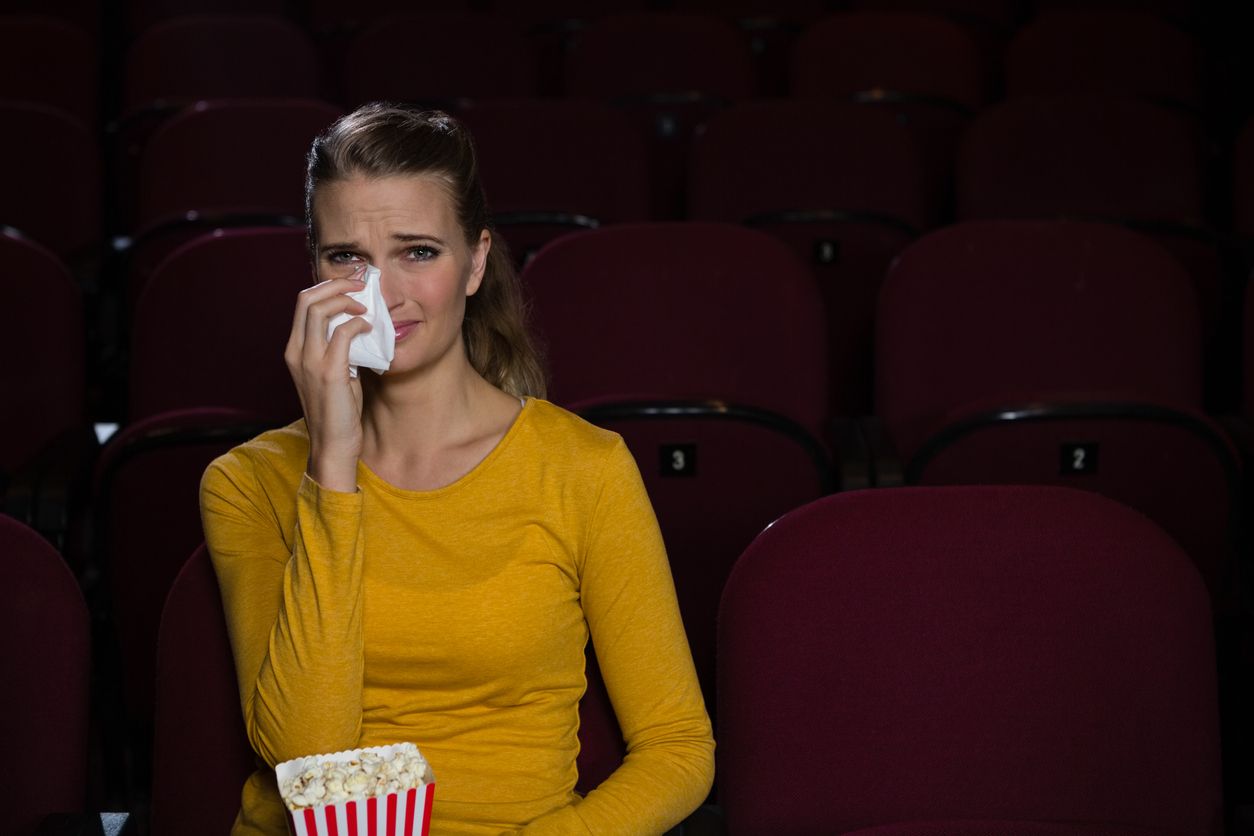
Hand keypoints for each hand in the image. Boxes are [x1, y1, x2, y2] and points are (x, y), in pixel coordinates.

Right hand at [284, 268, 371, 491]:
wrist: (333, 446)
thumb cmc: (338, 411)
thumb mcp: (334, 373)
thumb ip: (338, 349)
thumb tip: (358, 325)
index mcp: (294, 350)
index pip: (302, 302)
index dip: (327, 286)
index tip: (352, 284)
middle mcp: (296, 352)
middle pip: (306, 298)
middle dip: (336, 284)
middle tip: (362, 285)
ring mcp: (310, 362)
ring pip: (319, 309)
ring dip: (346, 299)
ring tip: (366, 305)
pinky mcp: (329, 372)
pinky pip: (343, 332)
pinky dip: (358, 323)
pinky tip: (370, 327)